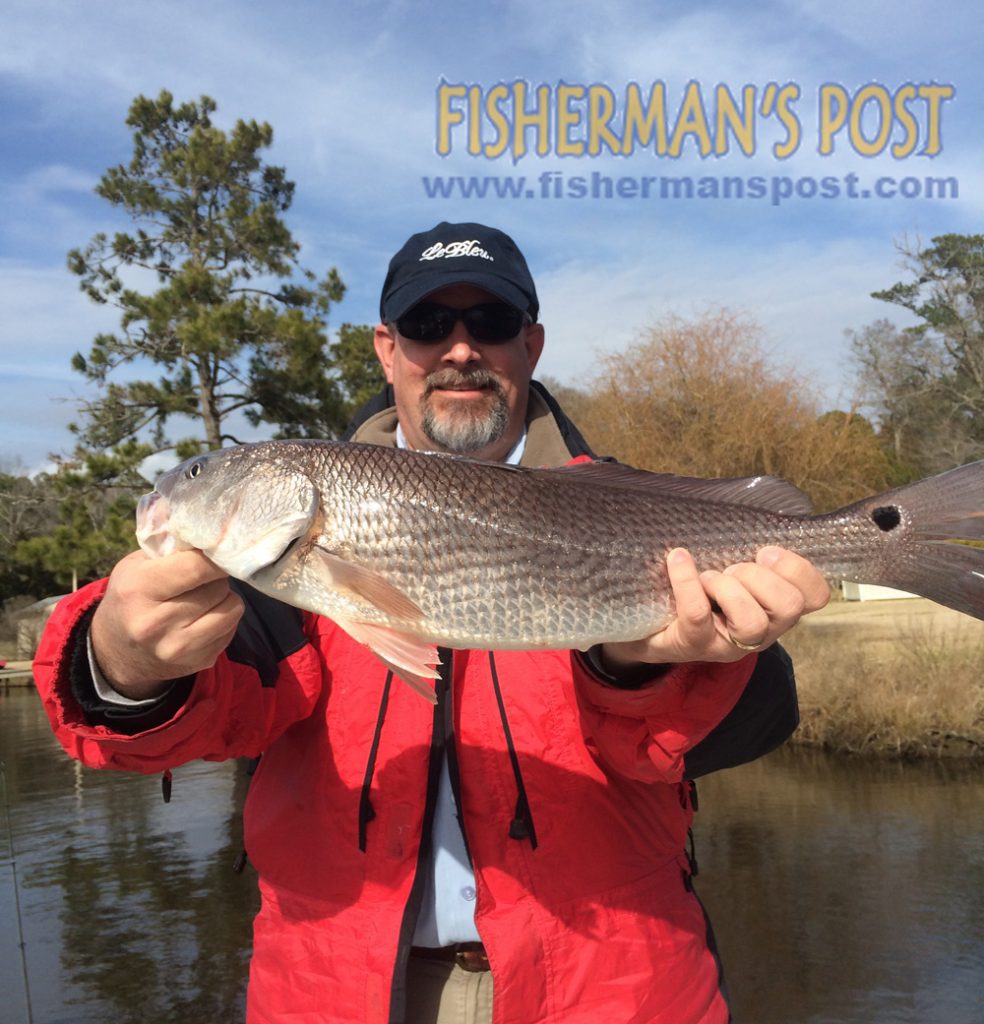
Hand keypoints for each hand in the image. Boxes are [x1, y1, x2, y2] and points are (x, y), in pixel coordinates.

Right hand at [91, 549, 243, 698]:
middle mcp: (157, 623)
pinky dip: (224, 617)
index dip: (213, 555)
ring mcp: (179, 647)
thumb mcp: (135, 565)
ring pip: (233, 607)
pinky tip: (204, 616)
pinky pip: (233, 627)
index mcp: (139, 590)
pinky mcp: (200, 661)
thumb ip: (169, 547)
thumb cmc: (131, 597)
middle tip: (202, 577)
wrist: (117, 653)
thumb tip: (210, 529)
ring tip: (204, 595)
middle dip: (215, 577)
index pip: (196, 567)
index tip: (217, 549)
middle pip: (217, 586)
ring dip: (224, 597)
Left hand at [601, 546, 829, 669]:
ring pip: (753, 621)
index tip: (766, 552)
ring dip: (729, 588)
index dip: (800, 571)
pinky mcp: (694, 645)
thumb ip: (744, 547)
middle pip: (790, 606)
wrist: (647, 627)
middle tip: (732, 568)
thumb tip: (742, 508)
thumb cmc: (695, 590)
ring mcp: (729, 644)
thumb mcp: (727, 567)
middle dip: (761, 577)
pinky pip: (698, 615)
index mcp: (775, 607)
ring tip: (708, 577)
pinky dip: (687, 582)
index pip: (816, 596)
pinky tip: (678, 561)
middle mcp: (762, 631)